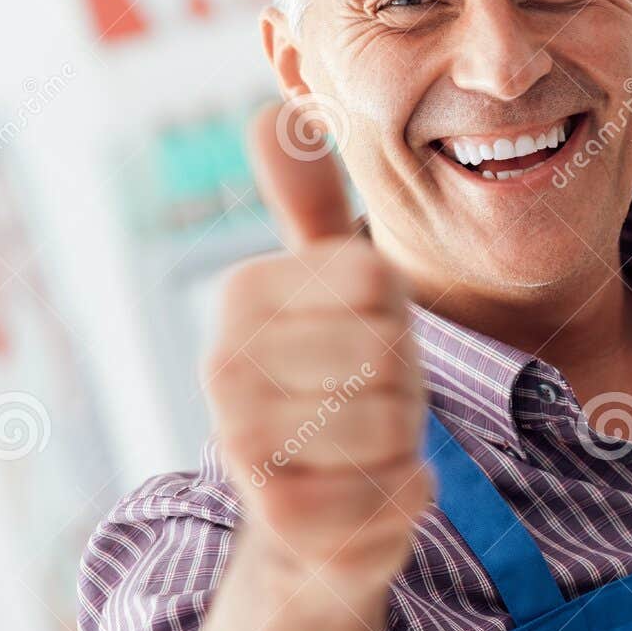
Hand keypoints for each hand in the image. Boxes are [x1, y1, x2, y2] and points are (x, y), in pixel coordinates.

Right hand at [203, 103, 431, 594]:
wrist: (307, 518)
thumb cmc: (333, 385)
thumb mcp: (326, 291)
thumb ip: (311, 205)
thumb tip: (276, 107)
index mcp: (242, 296)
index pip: (377, 279)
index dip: (396, 315)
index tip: (364, 337)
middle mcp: (224, 367)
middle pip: (390, 351)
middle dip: (404, 380)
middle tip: (369, 397)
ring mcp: (245, 449)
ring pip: (395, 421)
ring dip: (406, 438)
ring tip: (366, 446)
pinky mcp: (283, 522)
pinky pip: (395, 491)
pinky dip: (407, 494)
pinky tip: (371, 496)